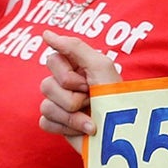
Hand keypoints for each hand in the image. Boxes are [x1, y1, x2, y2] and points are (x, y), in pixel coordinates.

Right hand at [38, 32, 122, 153]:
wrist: (122, 134)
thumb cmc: (115, 97)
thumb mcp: (100, 66)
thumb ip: (73, 47)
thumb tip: (46, 33)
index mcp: (74, 67)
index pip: (52, 61)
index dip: (69, 75)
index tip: (88, 81)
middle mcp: (65, 84)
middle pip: (46, 85)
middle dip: (72, 97)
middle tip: (91, 100)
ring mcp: (60, 105)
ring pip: (46, 106)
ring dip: (72, 116)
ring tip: (92, 120)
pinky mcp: (58, 125)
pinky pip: (45, 122)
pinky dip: (66, 128)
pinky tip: (82, 130)